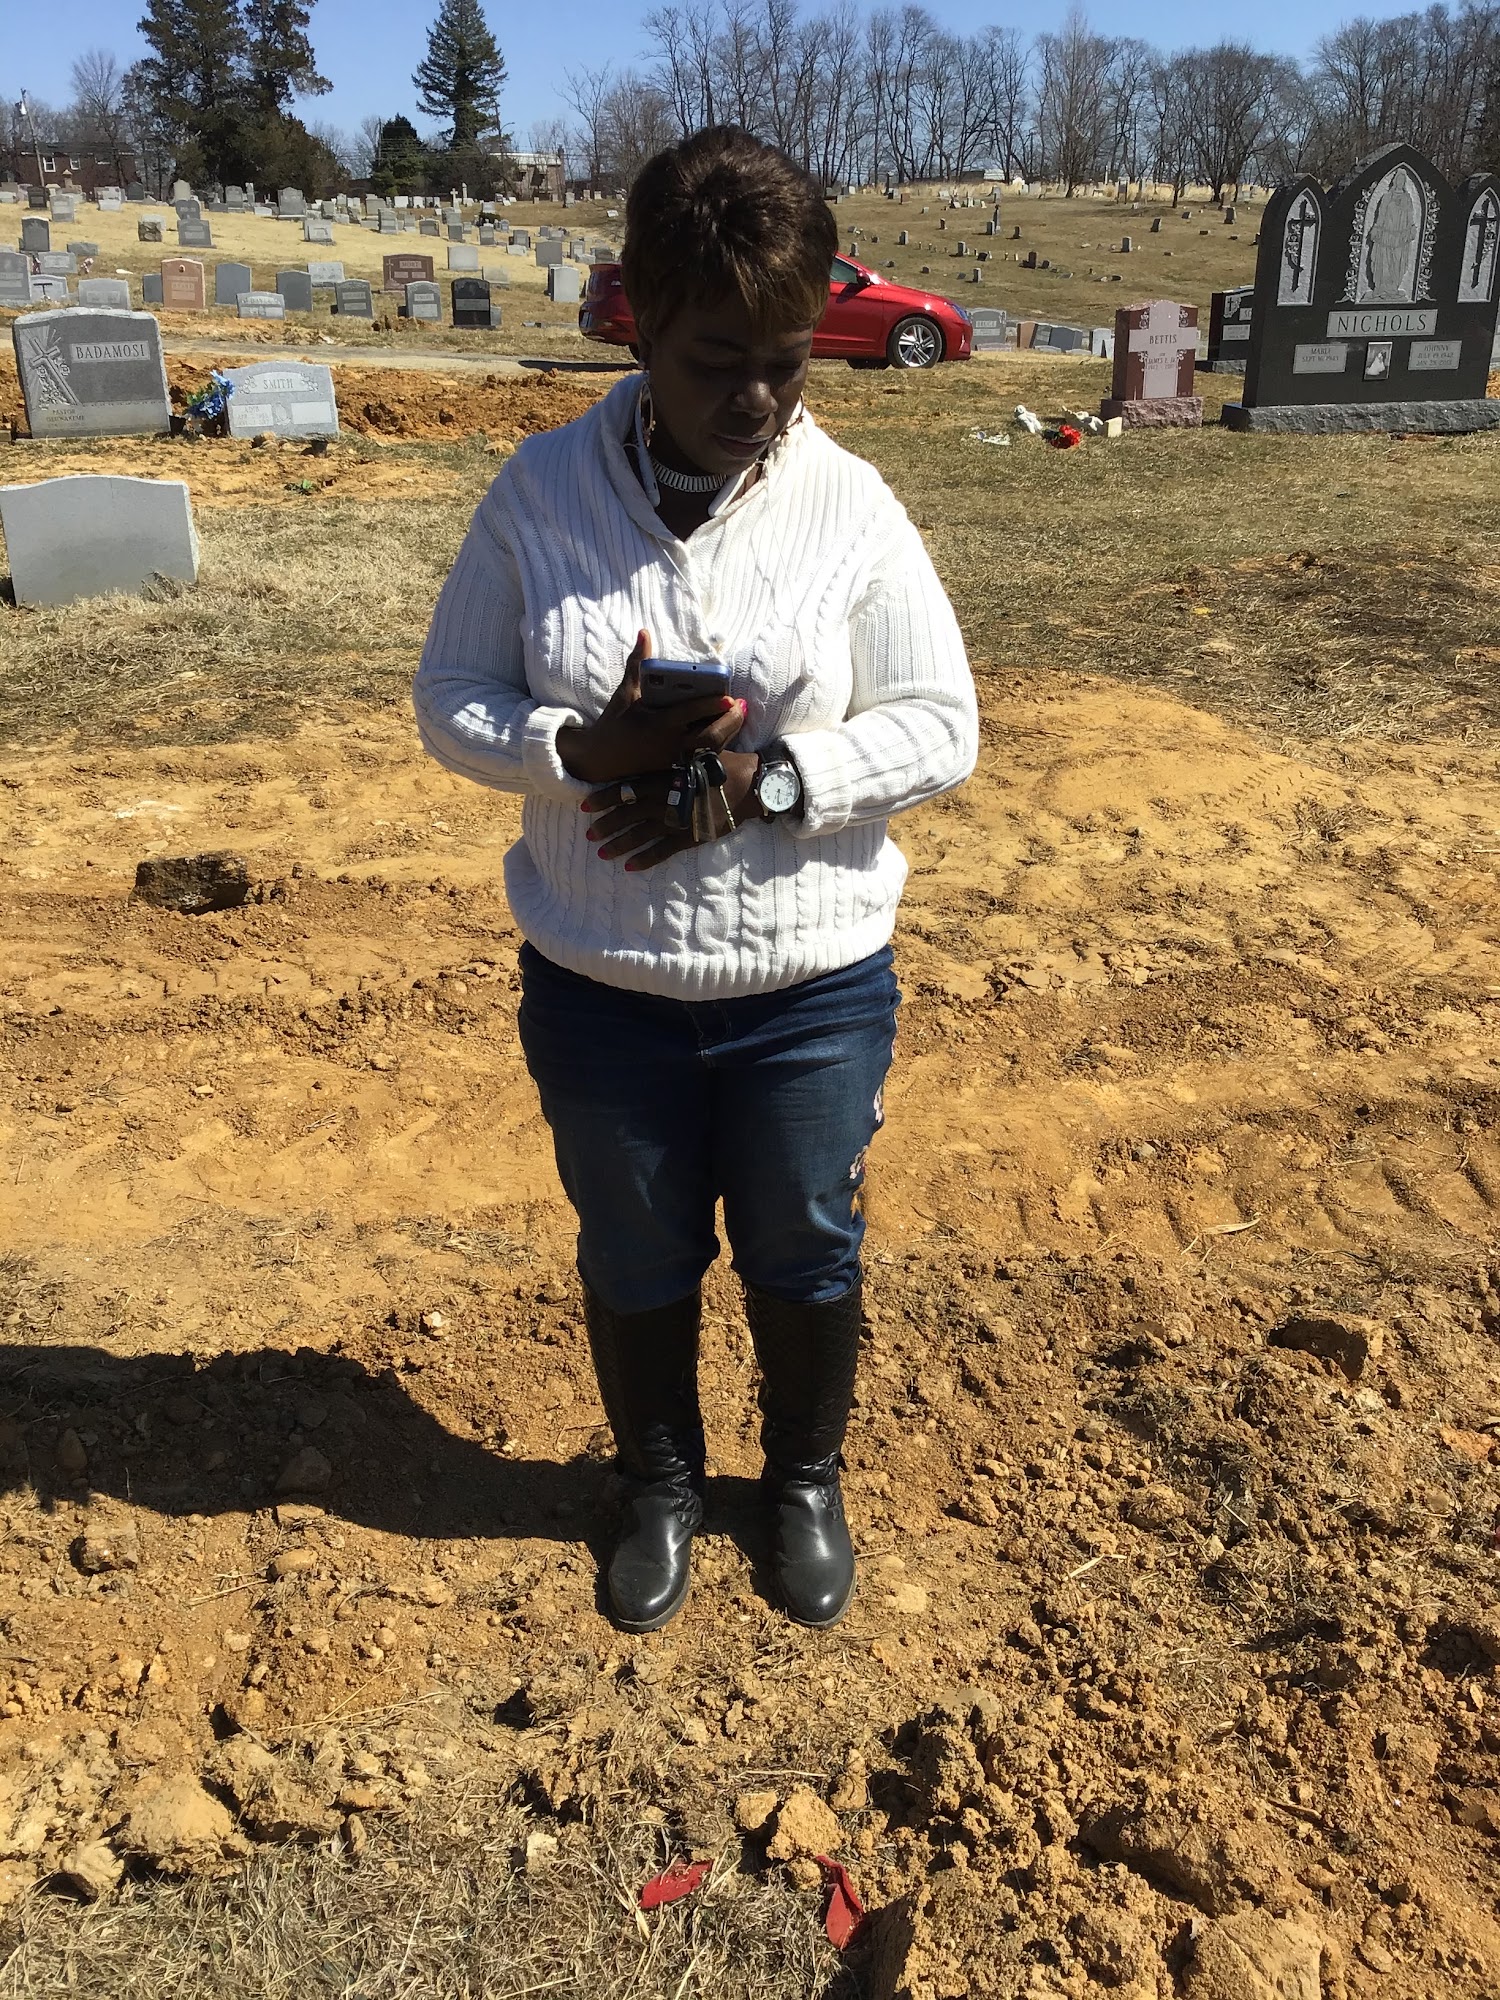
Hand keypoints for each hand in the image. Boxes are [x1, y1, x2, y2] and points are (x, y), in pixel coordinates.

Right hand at [557, 628, 745, 785]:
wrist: (600, 760)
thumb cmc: (615, 723)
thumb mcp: (626, 692)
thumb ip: (638, 663)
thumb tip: (644, 633)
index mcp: (658, 724)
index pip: (691, 713)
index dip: (712, 706)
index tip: (730, 697)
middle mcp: (670, 743)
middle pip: (710, 737)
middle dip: (730, 723)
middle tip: (740, 706)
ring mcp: (675, 758)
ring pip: (711, 749)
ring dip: (728, 732)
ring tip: (737, 714)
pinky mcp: (677, 767)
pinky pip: (703, 755)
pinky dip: (717, 742)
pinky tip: (724, 729)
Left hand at [583, 749, 761, 870]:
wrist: (751, 786)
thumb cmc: (724, 764)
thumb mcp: (695, 751)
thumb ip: (672, 753)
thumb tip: (655, 739)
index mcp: (665, 778)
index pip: (627, 789)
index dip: (604, 798)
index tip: (586, 805)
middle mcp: (666, 800)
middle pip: (628, 814)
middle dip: (606, 825)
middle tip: (589, 834)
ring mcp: (677, 821)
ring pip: (641, 835)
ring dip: (619, 844)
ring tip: (601, 853)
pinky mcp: (690, 838)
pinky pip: (663, 851)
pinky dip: (645, 859)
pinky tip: (629, 866)